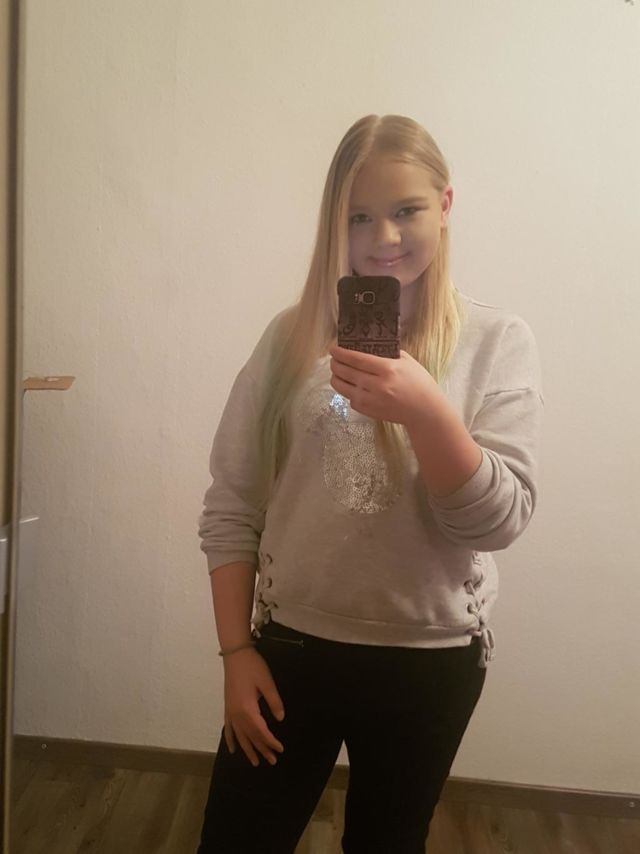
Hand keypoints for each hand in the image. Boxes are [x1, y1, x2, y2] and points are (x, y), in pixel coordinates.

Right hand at [223, 647, 285, 766]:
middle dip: (262, 749)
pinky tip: (233, 749)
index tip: (280, 750)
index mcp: (248, 709)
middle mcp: (237, 714)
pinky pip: (228, 728)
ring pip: (239, 736)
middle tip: (272, 761)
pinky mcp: (227, 707)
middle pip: (250, 736)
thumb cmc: (253, 667)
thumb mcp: (267, 682)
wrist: (235, 655)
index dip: (271, 742)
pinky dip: (230, 740)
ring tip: (255, 762)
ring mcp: (230, 712)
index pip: (261, 731)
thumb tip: (280, 719)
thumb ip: (274, 701)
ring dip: (248, 749)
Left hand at [329, 345, 444, 427]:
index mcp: (387, 369)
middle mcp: (377, 385)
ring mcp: (372, 400)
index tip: (333, 349)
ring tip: (336, 373)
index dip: (342, 354)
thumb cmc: (419, 383)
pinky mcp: (370, 412)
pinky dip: (347, 392)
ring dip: (336, 378)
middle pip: (347, 372)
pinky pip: (351, 400)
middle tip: (332, 359)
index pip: (357, 359)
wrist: (425, 411)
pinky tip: (349, 386)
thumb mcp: (407, 362)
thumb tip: (369, 347)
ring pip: (344, 388)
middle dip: (335, 364)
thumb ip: (389, 353)